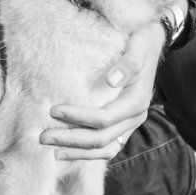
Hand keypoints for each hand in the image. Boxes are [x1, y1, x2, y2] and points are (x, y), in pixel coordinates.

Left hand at [43, 28, 161, 161]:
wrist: (152, 42)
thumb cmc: (141, 42)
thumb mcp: (138, 46)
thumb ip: (128, 63)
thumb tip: (111, 80)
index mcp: (136, 101)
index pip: (103, 118)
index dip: (78, 117)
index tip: (54, 111)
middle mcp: (135, 117)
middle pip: (101, 138)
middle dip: (71, 139)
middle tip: (44, 136)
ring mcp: (131, 124)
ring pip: (105, 149)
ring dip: (79, 152)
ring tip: (54, 151)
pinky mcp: (125, 125)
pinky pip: (108, 146)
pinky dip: (88, 152)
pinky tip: (70, 151)